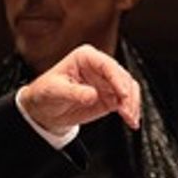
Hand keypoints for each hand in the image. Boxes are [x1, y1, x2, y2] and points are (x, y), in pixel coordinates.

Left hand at [18, 44, 140, 131]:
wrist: (44, 110)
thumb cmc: (46, 93)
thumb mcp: (55, 91)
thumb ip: (74, 92)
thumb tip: (92, 95)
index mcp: (85, 57)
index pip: (107, 65)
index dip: (118, 79)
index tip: (123, 95)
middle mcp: (98, 67)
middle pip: (122, 76)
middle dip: (128, 95)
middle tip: (126, 112)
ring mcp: (106, 81)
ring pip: (129, 88)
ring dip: (133, 104)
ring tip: (130, 119)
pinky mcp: (110, 96)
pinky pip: (127, 100)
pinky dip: (131, 110)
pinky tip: (131, 120)